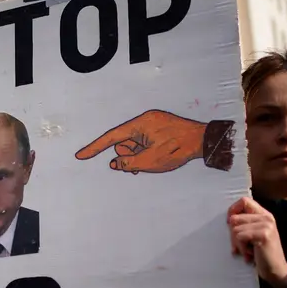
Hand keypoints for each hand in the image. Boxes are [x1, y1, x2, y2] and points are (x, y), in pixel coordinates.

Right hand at [75, 109, 206, 172]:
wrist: (205, 140)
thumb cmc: (179, 149)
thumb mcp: (151, 161)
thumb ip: (129, 163)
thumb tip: (115, 163)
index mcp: (139, 125)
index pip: (111, 137)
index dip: (95, 148)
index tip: (80, 156)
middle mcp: (144, 121)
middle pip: (123, 142)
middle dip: (127, 155)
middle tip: (140, 166)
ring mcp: (153, 124)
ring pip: (134, 144)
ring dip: (138, 155)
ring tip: (152, 162)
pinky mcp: (160, 128)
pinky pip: (144, 141)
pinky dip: (145, 152)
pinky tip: (155, 159)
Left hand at [228, 197, 286, 287]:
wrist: (276, 270)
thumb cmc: (261, 254)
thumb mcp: (254, 235)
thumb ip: (245, 224)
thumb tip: (228, 219)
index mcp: (264, 214)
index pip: (244, 201)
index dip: (233, 210)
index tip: (230, 224)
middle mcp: (267, 217)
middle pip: (235, 218)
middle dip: (232, 235)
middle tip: (240, 246)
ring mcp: (266, 225)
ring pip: (235, 229)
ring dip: (237, 244)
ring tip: (247, 251)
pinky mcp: (264, 234)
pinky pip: (239, 237)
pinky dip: (241, 248)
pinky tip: (249, 254)